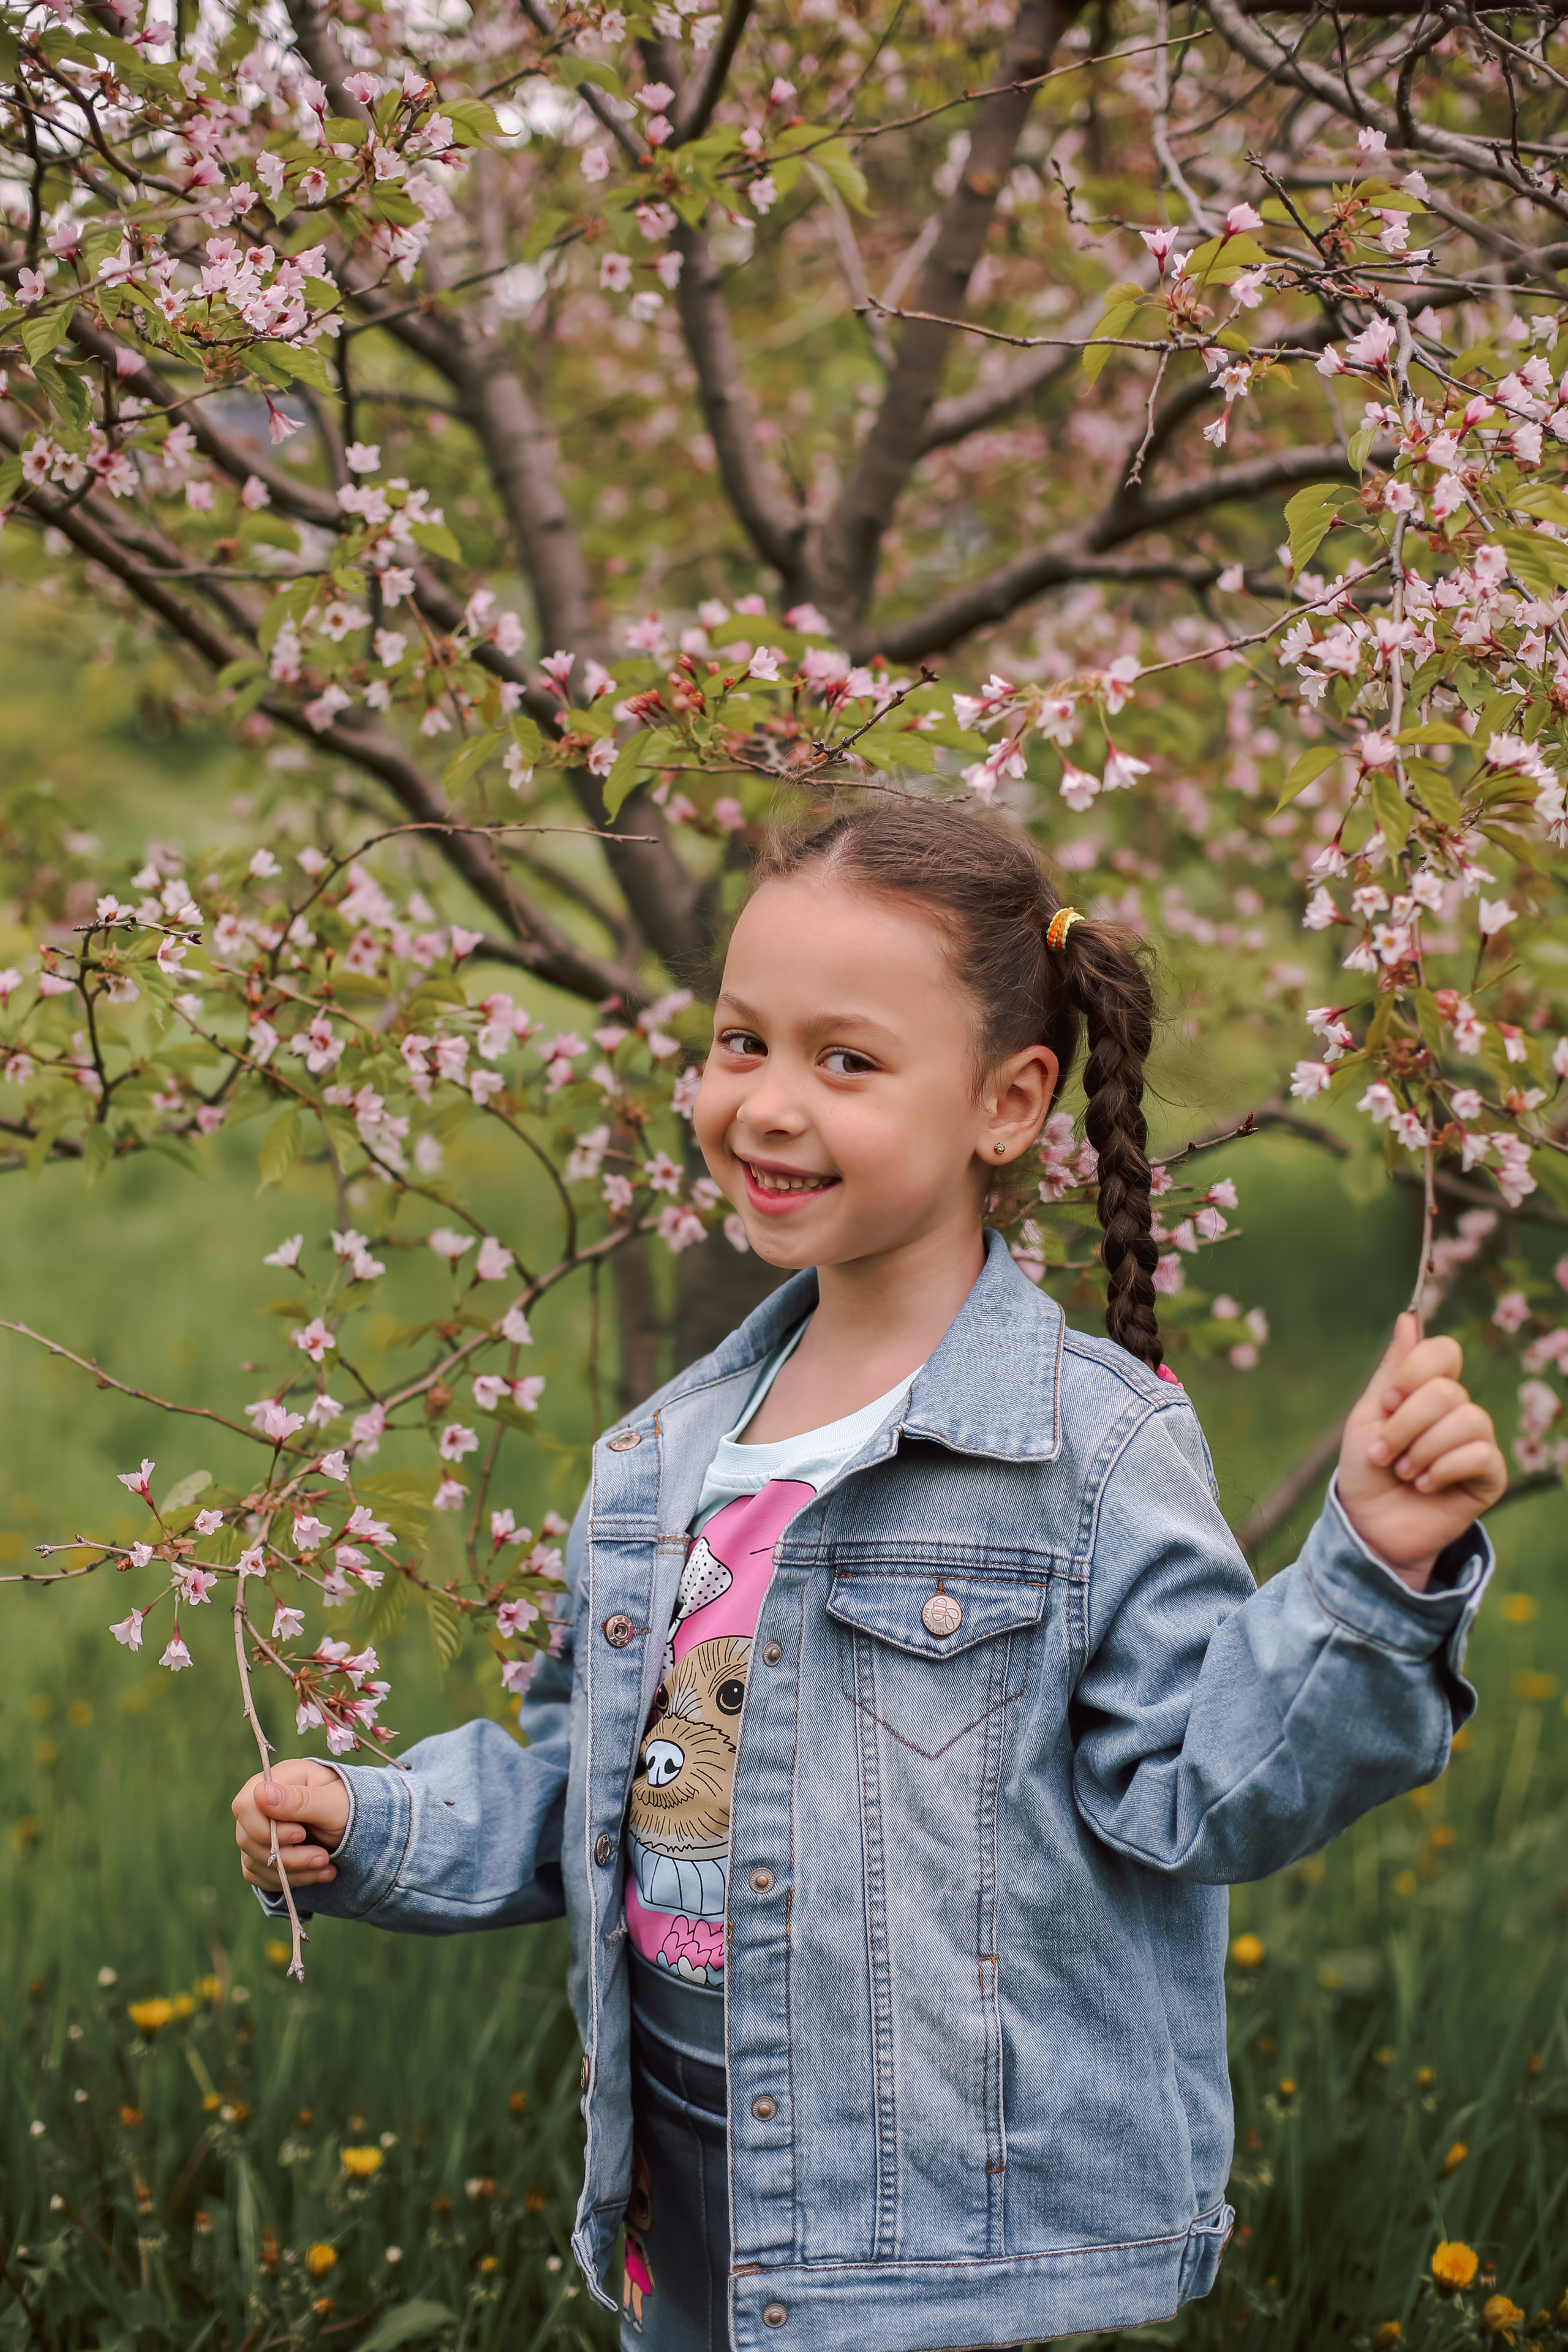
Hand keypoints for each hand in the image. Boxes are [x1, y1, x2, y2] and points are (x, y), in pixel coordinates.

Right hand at [232, 1759, 349, 1893]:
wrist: (360, 1823)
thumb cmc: (349, 1805)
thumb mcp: (333, 1802)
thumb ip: (300, 1800)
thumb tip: (260, 1792)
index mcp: (278, 1779)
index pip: (246, 1806)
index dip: (267, 1828)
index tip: (301, 1835)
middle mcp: (261, 1804)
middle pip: (247, 1838)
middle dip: (288, 1856)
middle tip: (323, 1857)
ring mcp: (258, 1830)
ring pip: (253, 1861)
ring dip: (293, 1871)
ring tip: (326, 1865)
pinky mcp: (261, 1853)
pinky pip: (259, 1875)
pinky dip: (289, 1880)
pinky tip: (317, 1874)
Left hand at [1336, 1313, 1505, 1586]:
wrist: (1369, 1525)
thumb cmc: (1365, 1470)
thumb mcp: (1369, 1415)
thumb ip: (1392, 1370)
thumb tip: (1408, 1317)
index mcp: (1428, 1391)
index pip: (1444, 1352)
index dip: (1414, 1373)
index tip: (1386, 1403)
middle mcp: (1458, 1411)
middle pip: (1447, 1391)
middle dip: (1405, 1425)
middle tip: (1383, 1454)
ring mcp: (1477, 1442)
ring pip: (1467, 1420)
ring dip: (1421, 1450)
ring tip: (1402, 1473)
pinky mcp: (1489, 1476)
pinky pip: (1479, 1454)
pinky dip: (1442, 1469)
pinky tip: (1424, 1485)